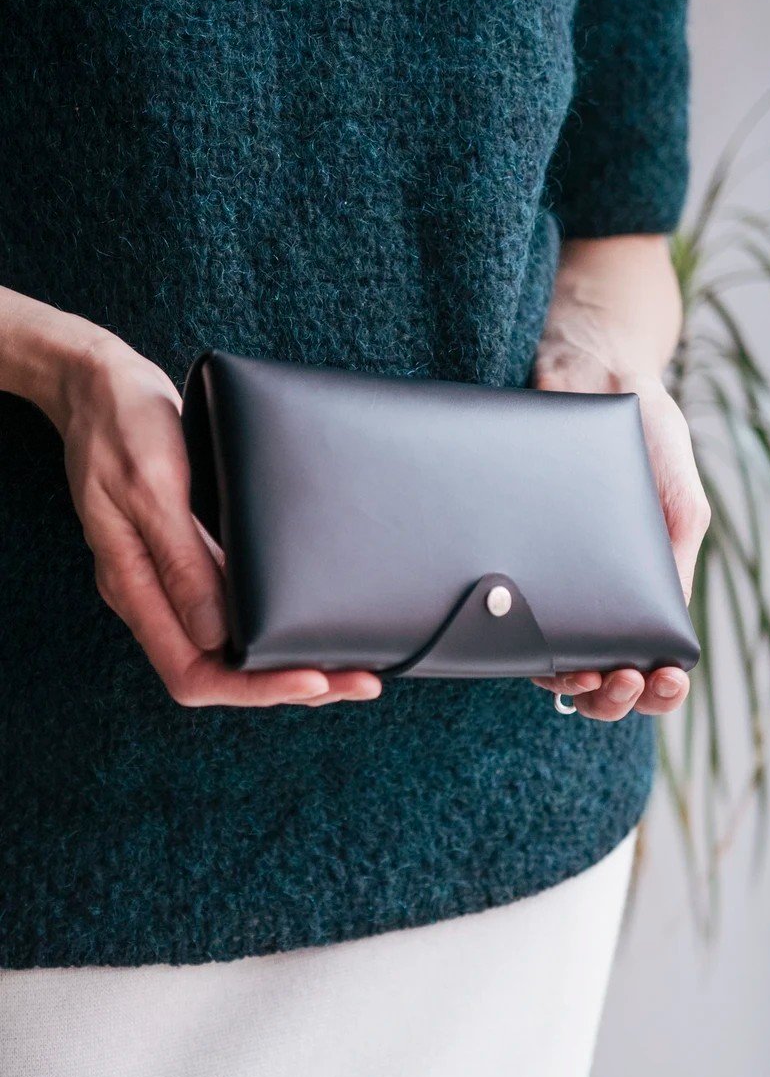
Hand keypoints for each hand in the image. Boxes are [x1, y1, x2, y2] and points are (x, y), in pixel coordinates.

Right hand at [54, 330, 381, 708]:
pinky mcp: (191, 554)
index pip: (194, 674)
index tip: (313, 681)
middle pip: (221, 671)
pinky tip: (314, 614)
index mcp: (133, 588)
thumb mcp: (152, 489)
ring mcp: (172, 577)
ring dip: (289, 659)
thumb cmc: (121, 428)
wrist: (102, 387)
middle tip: (361, 680)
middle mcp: (154, 595)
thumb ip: (183, 561)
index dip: (255, 689)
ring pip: (232, 645)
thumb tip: (219, 634)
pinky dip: (277, 620)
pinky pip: (236, 606)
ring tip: (351, 662)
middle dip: (289, 683)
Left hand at [528, 237, 709, 720]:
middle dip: (609, 695)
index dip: (653, 688)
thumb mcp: (679, 499)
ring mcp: (542, 579)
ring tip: (576, 668)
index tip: (652, 676)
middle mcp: (587, 591)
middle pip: (595, 676)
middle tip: (616, 678)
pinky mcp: (500, 551)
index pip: (647, 661)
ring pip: (545, 659)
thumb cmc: (644, 432)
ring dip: (564, 678)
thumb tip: (668, 629)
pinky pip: (497, 612)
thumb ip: (675, 558)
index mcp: (636, 586)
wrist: (586, 365)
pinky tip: (520, 636)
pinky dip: (509, 638)